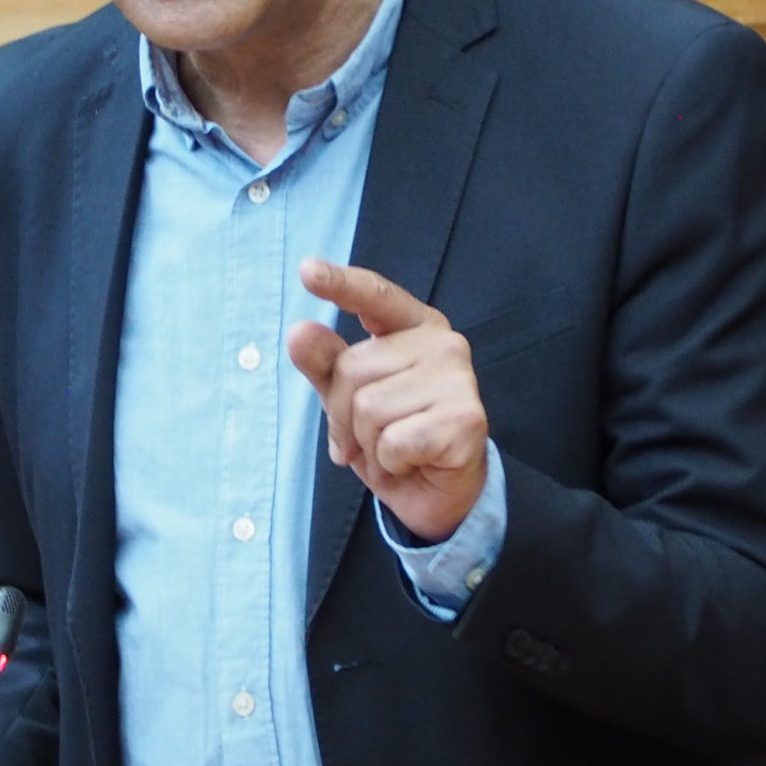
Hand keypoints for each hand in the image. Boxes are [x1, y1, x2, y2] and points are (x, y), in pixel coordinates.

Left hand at [286, 258, 488, 542]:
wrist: (438, 494)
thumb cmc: (394, 437)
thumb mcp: (348, 400)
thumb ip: (325, 364)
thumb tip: (300, 332)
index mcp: (414, 327)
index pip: (374, 296)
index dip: (341, 283)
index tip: (307, 270)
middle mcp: (443, 343)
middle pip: (353, 369)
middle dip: (344, 415)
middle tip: (368, 439)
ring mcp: (459, 379)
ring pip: (368, 409)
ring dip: (367, 444)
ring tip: (393, 451)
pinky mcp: (465, 419)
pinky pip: (392, 442)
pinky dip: (389, 463)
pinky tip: (411, 463)